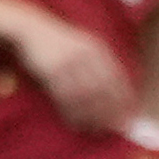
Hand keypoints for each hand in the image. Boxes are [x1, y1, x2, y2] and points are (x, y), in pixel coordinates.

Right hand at [15, 17, 136, 132]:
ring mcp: (66, 62)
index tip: (128, 117)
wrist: (30, 29)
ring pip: (83, 95)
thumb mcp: (83, 47)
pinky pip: (63, 96)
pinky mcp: (50, 70)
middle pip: (101, 89)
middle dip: (107, 112)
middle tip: (111, 129)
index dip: (123, 100)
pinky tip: (73, 121)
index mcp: (97, 49)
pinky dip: (70, 112)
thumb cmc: (60, 43)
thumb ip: (99, 67)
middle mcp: (84, 55)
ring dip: (89, 115)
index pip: (117, 79)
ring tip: (93, 129)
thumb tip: (120, 95)